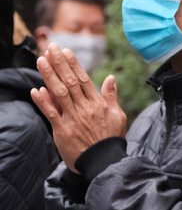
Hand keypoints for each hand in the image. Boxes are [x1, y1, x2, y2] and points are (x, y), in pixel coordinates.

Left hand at [31, 43, 126, 171]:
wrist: (105, 161)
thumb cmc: (111, 138)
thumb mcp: (118, 116)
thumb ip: (111, 97)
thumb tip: (111, 78)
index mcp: (97, 104)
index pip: (83, 79)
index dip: (73, 64)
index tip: (65, 51)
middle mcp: (84, 108)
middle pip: (69, 82)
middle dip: (59, 64)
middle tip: (50, 48)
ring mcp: (73, 119)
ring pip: (59, 93)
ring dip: (49, 76)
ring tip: (41, 60)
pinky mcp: (63, 131)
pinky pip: (51, 114)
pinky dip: (43, 102)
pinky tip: (36, 90)